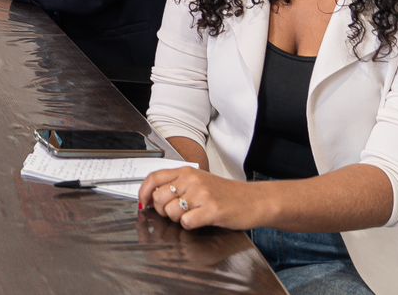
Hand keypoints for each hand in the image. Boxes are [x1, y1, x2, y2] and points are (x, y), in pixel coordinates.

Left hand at [138, 166, 262, 230]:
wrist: (254, 200)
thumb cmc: (226, 193)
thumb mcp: (199, 181)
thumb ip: (177, 185)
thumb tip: (151, 198)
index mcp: (186, 171)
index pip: (154, 178)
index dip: (144, 192)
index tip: (143, 203)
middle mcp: (192, 180)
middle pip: (159, 197)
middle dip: (162, 210)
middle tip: (175, 213)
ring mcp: (202, 194)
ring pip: (171, 212)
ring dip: (178, 219)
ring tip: (192, 215)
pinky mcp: (211, 210)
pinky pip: (187, 222)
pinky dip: (190, 226)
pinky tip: (201, 220)